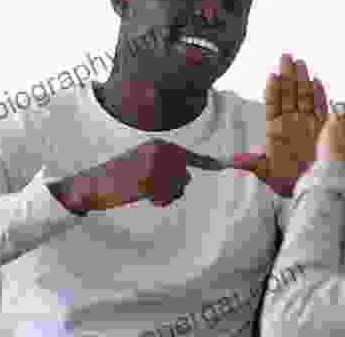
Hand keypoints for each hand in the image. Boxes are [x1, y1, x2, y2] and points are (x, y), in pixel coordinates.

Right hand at [49, 138, 224, 212]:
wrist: (91, 183)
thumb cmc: (119, 179)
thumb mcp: (146, 167)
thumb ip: (169, 169)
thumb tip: (188, 176)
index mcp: (163, 144)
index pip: (196, 158)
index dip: (224, 163)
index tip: (253, 162)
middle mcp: (163, 149)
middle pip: (186, 178)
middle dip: (171, 189)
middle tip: (148, 188)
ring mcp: (157, 162)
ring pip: (178, 187)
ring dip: (163, 195)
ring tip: (141, 189)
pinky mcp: (150, 176)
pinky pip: (165, 195)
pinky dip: (156, 200)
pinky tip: (138, 193)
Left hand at [236, 54, 327, 196]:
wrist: (305, 187)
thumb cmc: (283, 179)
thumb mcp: (265, 171)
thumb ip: (250, 163)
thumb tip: (228, 162)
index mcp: (274, 129)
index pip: (273, 104)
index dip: (273, 90)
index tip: (272, 76)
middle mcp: (290, 123)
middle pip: (288, 95)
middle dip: (287, 75)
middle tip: (285, 56)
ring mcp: (305, 123)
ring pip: (303, 97)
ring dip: (302, 80)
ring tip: (299, 63)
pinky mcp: (320, 128)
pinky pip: (320, 108)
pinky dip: (319, 95)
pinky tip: (316, 81)